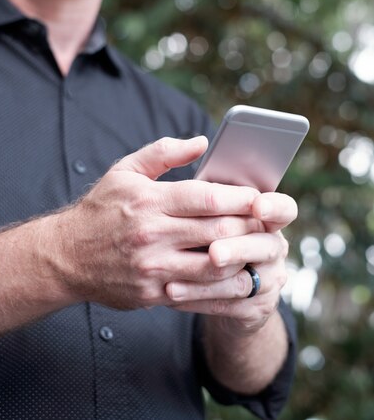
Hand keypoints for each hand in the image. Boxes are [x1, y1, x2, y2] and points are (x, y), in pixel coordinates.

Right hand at [51, 136, 263, 309]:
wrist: (66, 256)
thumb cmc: (101, 209)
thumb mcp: (125, 171)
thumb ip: (163, 153)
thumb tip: (203, 142)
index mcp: (149, 201)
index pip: (207, 198)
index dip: (241, 197)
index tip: (260, 196)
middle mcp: (152, 235)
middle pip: (218, 231)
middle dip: (250, 227)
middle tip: (268, 223)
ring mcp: (153, 268)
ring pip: (215, 267)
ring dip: (244, 258)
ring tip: (260, 249)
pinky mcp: (153, 294)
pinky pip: (199, 293)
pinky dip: (225, 288)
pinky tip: (240, 278)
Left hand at [165, 192, 296, 336]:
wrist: (214, 282)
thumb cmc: (206, 230)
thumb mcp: (206, 204)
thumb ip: (203, 181)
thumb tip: (196, 146)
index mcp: (267, 217)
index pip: (284, 208)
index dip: (274, 207)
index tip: (257, 206)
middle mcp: (273, 247)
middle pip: (264, 245)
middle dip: (236, 248)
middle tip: (213, 251)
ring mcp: (268, 280)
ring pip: (242, 281)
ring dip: (209, 281)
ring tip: (177, 278)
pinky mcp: (254, 308)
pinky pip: (226, 305)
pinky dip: (196, 299)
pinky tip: (170, 292)